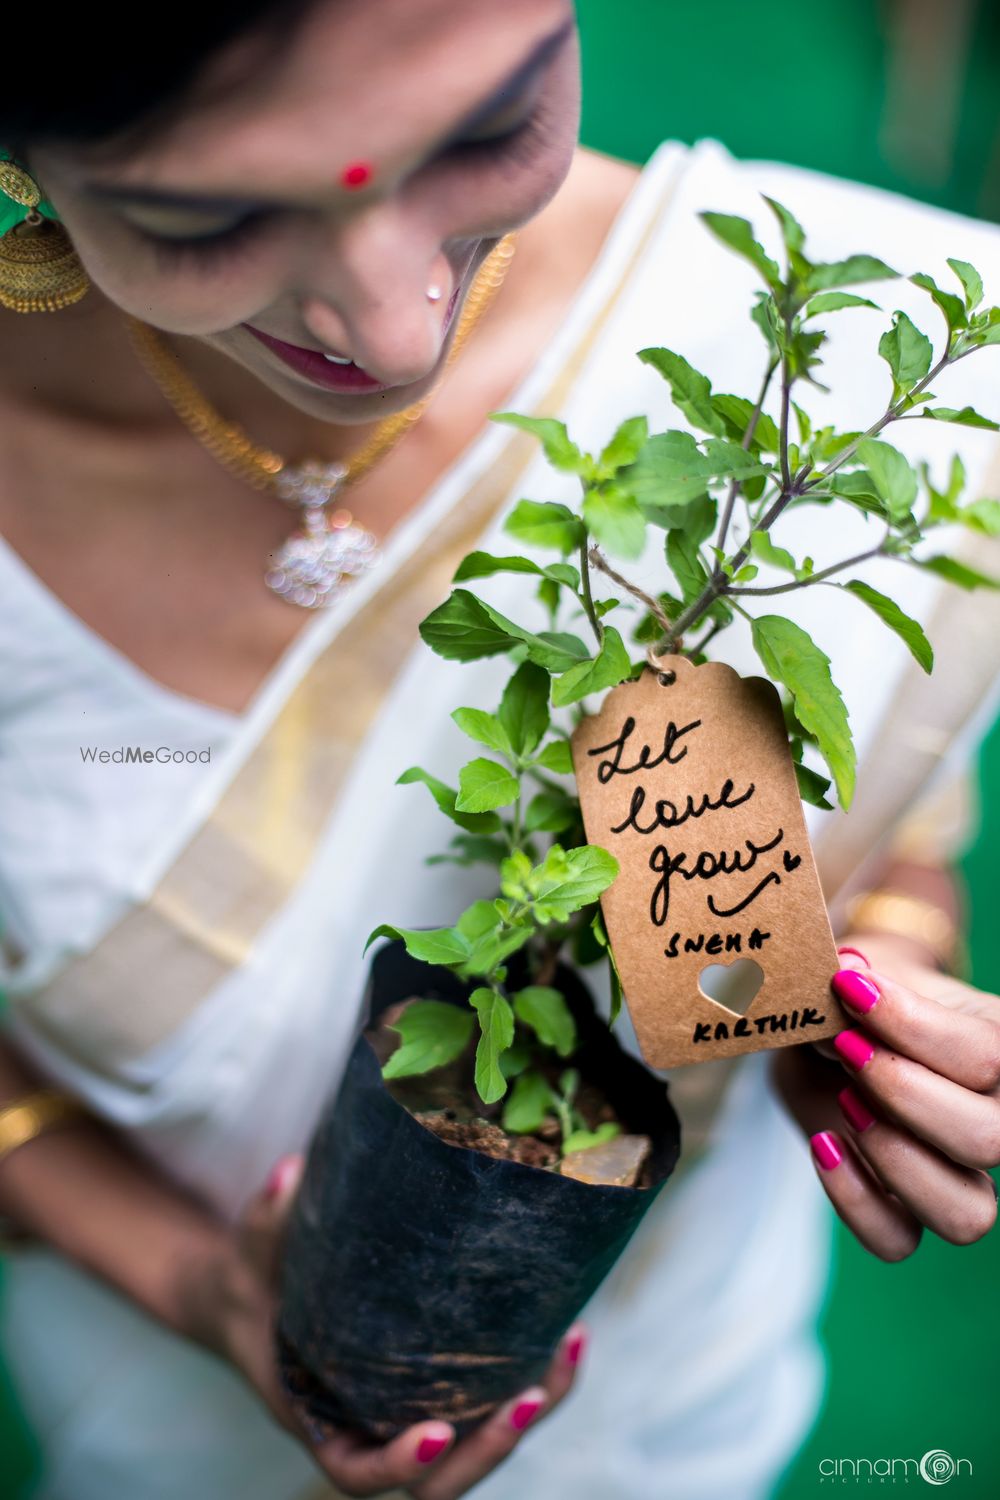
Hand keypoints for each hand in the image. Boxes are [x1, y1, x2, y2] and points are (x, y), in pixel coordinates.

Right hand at [200, 1154, 586, 1497]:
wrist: (259, 1290)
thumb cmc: (255, 1276)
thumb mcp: (253, 1251)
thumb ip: (268, 1221)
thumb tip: (289, 1173)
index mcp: (317, 1416)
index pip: (356, 1472)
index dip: (398, 1465)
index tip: (435, 1431)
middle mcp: (369, 1427)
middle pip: (439, 1482)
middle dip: (489, 1447)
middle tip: (530, 1396)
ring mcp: (408, 1412)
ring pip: (477, 1447)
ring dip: (527, 1411)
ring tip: (568, 1351)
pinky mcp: (442, 1386)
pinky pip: (491, 1402)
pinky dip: (535, 1377)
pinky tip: (569, 1331)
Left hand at [773, 937, 998, 1260]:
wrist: (833, 1024)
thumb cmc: (856, 992)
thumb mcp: (854, 975)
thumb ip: (853, 980)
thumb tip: (850, 979)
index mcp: (998, 1046)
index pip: (991, 1056)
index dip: (915, 1027)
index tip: (849, 989)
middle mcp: (993, 1117)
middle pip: (989, 1138)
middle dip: (905, 1093)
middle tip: (847, 1047)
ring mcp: (953, 1173)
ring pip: (968, 1215)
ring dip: (897, 1159)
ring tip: (846, 1102)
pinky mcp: (901, 1206)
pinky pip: (898, 1242)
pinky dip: (855, 1202)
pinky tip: (824, 1143)